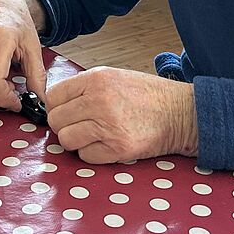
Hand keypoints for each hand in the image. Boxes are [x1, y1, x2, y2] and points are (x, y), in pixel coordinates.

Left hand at [45, 66, 197, 163]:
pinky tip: (106, 144)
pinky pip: (85, 156)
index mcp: (97, 79)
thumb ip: (84, 87)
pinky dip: (92, 154)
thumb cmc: (148, 96)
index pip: (53, 96)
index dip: (57, 107)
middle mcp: (99, 101)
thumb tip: (56, 103)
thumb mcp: (114, 77)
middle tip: (80, 125)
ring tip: (93, 136)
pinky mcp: (118, 148)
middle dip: (65, 125)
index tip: (66, 112)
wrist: (180, 113)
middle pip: (56, 120)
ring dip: (76, 141)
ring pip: (66, 140)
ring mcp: (108, 126)